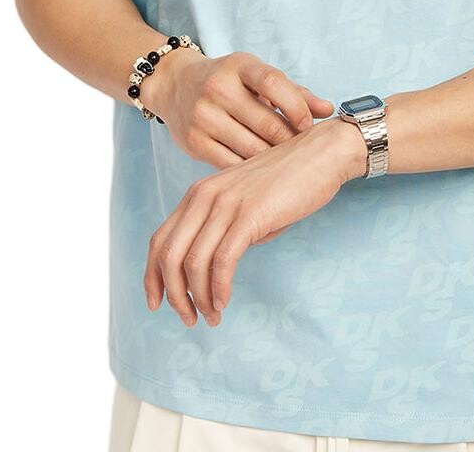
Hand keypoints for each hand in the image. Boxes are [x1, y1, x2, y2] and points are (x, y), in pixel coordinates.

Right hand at [139, 48, 334, 167]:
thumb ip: (294, 93)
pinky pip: (232, 164)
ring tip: (286, 163)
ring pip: (252, 147)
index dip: (296, 106)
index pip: (273, 83)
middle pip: (266, 122)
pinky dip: (251, 171)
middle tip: (301, 151)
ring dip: (274, 159)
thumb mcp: (257, 76)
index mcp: (239, 65)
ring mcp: (203, 116)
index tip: (308, 125)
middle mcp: (218, 88)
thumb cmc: (229, 81)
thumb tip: (328, 109)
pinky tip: (262, 172)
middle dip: (289, 140)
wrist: (176, 85)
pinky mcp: (194, 142)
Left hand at [144, 116, 366, 325]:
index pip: (160, 240)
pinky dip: (219, 288)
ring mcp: (225, 204)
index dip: (152, 277)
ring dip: (199, 298)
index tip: (156, 304)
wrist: (321, 153)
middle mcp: (204, 196)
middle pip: (168, 255)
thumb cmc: (288, 182)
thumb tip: (215, 268)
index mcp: (198, 194)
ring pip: (193, 263)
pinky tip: (224, 301)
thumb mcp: (244, 203)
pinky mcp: (249, 214)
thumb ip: (224, 228)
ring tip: (212, 317)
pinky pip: (222, 261)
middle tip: (189, 320)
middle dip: (174, 295)